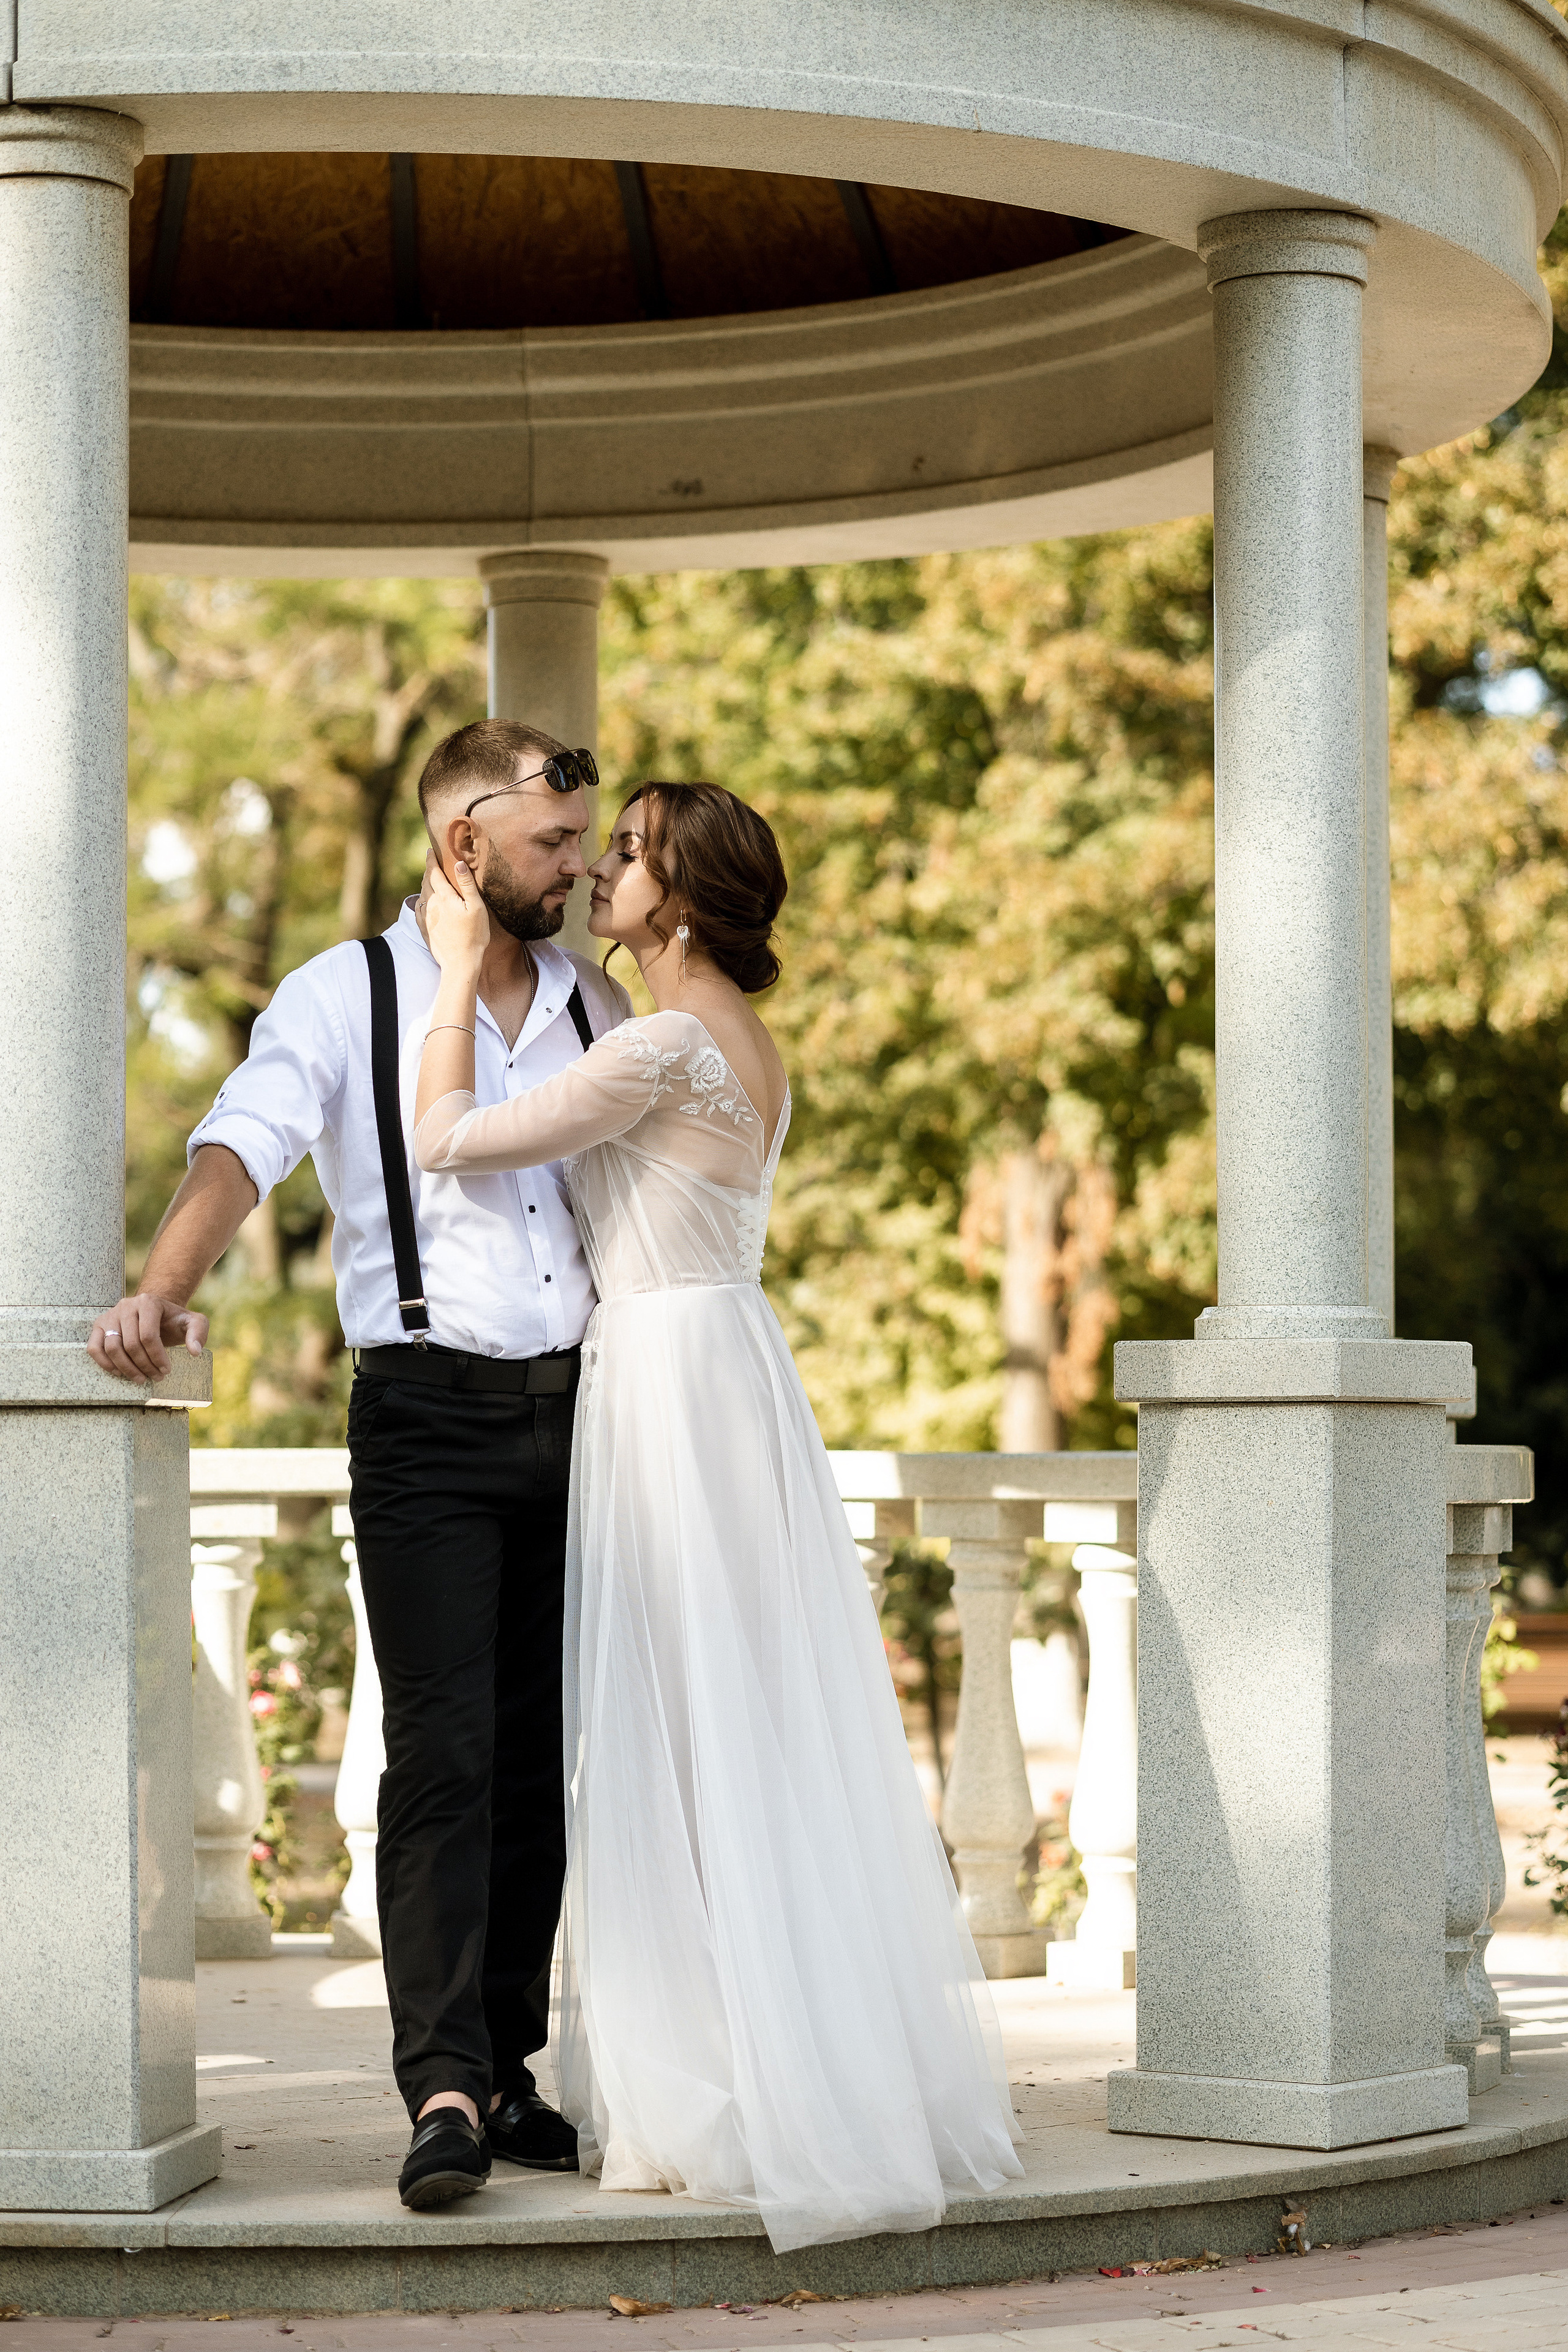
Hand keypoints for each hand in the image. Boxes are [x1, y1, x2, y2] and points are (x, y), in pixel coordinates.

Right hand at [88, 1293, 208, 1382]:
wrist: (155, 1314)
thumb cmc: (173, 1321)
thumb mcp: (193, 1322)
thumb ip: (199, 1332)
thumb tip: (194, 1351)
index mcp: (148, 1302)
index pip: (148, 1336)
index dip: (157, 1357)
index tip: (166, 1371)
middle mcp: (126, 1306)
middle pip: (131, 1344)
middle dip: (144, 1366)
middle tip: (156, 1377)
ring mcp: (110, 1315)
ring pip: (112, 1348)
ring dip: (126, 1369)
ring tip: (141, 1379)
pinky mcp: (99, 1326)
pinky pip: (94, 1348)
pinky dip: (105, 1363)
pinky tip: (120, 1373)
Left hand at [425, 857, 488, 973]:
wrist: (460, 963)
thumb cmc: (473, 936)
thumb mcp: (476, 908)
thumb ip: (466, 884)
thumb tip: (458, 863)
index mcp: (444, 897)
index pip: (434, 872)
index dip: (431, 860)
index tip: (430, 850)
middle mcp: (431, 905)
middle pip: (426, 882)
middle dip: (428, 870)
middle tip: (432, 862)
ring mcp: (426, 917)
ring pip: (422, 894)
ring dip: (425, 884)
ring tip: (430, 879)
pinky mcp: (424, 929)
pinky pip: (419, 908)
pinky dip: (422, 899)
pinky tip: (425, 901)